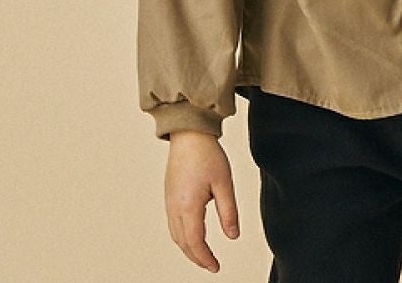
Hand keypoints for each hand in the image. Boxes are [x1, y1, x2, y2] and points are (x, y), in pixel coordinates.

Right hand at [165, 130, 240, 273]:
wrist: (189, 133)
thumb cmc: (206, 153)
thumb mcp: (224, 183)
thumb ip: (228, 212)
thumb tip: (233, 235)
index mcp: (188, 205)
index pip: (195, 242)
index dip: (206, 258)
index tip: (215, 266)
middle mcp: (174, 206)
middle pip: (183, 242)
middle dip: (196, 257)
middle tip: (211, 264)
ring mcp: (169, 201)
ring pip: (175, 234)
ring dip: (188, 247)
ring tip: (203, 253)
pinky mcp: (169, 194)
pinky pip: (172, 223)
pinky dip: (182, 235)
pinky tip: (192, 233)